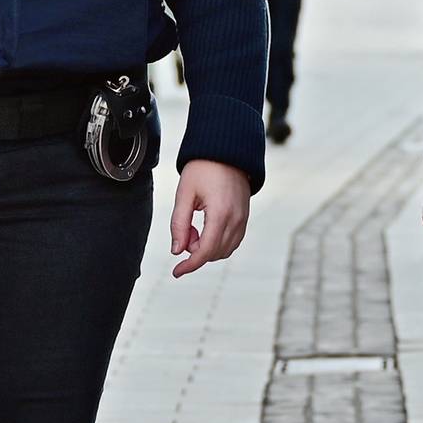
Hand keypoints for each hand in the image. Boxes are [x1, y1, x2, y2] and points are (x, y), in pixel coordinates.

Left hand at [170, 160, 252, 277]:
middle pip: (214, 253)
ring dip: (207, 248)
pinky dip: (217, 242)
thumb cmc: (204, 168)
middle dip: (195, 251)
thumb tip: (177, 250)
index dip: (189, 265)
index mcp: (220, 213)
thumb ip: (179, 224)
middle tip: (184, 231)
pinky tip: (205, 228)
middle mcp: (236, 219)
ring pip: (224, 250)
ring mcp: (243, 219)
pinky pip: (232, 241)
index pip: (205, 251)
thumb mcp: (184, 194)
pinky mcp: (245, 218)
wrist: (227, 151)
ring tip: (194, 227)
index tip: (176, 272)